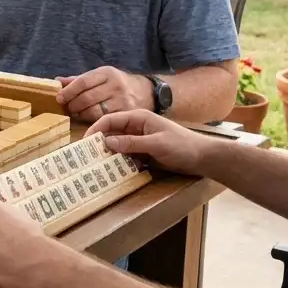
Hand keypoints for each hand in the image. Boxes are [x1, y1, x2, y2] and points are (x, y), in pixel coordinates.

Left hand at [55, 66, 152, 121]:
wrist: (146, 91)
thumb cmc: (116, 83)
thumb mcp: (100, 76)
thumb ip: (79, 80)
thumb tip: (57, 82)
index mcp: (106, 73)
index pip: (83, 82)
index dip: (69, 91)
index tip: (59, 98)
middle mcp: (115, 85)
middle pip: (87, 98)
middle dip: (74, 105)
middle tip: (68, 108)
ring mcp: (122, 100)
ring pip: (95, 111)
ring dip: (82, 114)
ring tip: (77, 114)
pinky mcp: (127, 114)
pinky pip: (106, 120)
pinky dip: (94, 122)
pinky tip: (89, 120)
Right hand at [86, 109, 213, 176]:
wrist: (202, 157)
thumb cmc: (182, 146)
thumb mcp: (156, 144)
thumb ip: (132, 143)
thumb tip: (107, 142)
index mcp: (138, 117)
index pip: (110, 119)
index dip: (95, 129)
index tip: (84, 143)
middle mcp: (136, 127)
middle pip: (111, 132)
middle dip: (99, 143)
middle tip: (86, 157)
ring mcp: (139, 140)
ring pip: (117, 145)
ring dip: (108, 154)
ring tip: (95, 165)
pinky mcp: (143, 152)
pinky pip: (126, 155)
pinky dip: (119, 161)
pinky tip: (112, 170)